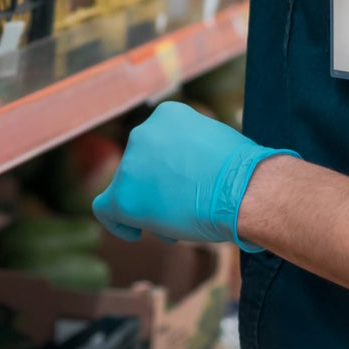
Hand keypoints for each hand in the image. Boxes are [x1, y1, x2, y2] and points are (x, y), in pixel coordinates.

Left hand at [92, 101, 296, 248]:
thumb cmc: (243, 172)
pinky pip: (105, 209)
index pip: (157, 144)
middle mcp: (143, 133)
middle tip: (182, 208)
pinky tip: (135, 233)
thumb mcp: (218, 144)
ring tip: (177, 224)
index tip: (179, 184)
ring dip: (149, 207)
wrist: (241, 190)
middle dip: (158, 189)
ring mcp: (131, 163)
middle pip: (141, 167)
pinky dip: (117, 222)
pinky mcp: (124, 195)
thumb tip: (191, 171)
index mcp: (168, 115)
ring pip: (129, 190)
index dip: (166, 167)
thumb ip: (194, 152)